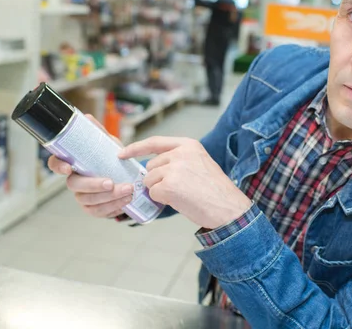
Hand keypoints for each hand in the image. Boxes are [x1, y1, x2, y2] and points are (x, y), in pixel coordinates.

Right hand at [47, 114, 132, 218]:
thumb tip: (88, 118)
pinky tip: (125, 201)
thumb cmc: (112, 160)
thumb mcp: (108, 144)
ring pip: (89, 201)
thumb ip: (98, 133)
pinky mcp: (93, 209)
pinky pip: (98, 212)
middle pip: (75, 186)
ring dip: (109, 197)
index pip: (55, 163)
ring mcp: (82, 196)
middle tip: (112, 183)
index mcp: (74, 163)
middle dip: (94, 185)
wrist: (127, 178)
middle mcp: (74, 181)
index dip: (58, 166)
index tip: (68, 168)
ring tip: (128, 190)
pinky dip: (113, 207)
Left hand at [119, 137, 251, 228]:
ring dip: (160, 191)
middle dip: (157, 179)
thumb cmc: (215, 191)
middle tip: (179, 189)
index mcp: (188, 145)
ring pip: (150, 181)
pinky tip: (180, 201)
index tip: (122, 153)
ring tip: (182, 195)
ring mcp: (174, 169)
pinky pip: (153, 194)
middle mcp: (180, 154)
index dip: (136, 148)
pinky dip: (162, 200)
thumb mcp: (199, 163)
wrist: (228, 208)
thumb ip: (177, 160)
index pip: (154, 142)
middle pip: (151, 166)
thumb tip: (152, 169)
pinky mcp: (169, 186)